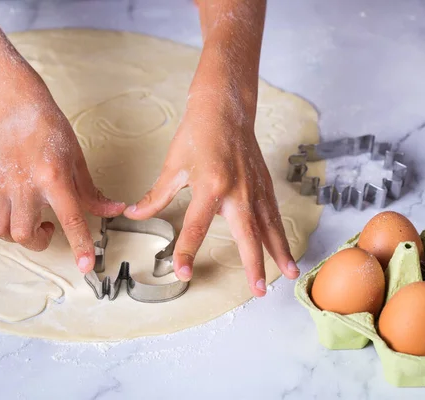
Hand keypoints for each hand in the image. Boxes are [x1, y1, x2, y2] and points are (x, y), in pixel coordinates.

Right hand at [0, 76, 124, 270]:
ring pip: (4, 232)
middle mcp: (24, 184)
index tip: (86, 266)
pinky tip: (13, 213)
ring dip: (19, 234)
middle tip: (48, 227)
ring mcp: (1, 186)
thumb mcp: (77, 162)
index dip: (80, 246)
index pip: (70, 219)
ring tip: (29, 220)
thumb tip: (113, 211)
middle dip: (40, 240)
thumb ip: (92, 193)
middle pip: (26, 233)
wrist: (16, 112)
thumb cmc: (49, 133)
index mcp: (53, 177)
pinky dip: (2, 226)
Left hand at [124, 83, 299, 296]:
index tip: (182, 272)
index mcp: (211, 186)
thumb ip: (156, 195)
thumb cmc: (197, 134)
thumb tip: (135, 214)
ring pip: (270, 226)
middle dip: (253, 264)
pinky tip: (284, 247)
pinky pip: (274, 213)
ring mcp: (255, 188)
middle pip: (247, 235)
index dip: (186, 251)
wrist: (225, 109)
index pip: (196, 227)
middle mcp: (237, 191)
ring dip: (279, 252)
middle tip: (257, 291)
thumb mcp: (173, 166)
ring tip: (289, 275)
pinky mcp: (264, 184)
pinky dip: (281, 232)